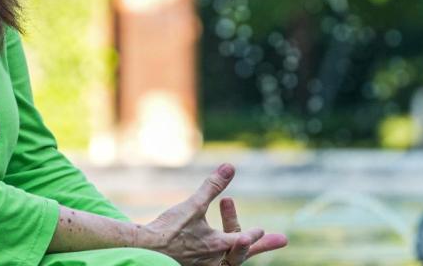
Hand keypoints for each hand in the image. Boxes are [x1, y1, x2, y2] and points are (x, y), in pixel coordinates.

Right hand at [136, 163, 286, 265]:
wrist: (145, 248)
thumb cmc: (170, 228)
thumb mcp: (193, 205)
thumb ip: (212, 187)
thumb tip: (230, 167)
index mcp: (217, 245)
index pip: (241, 239)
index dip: (253, 235)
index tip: (262, 231)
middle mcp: (214, 260)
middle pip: (241, 255)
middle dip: (258, 246)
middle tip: (276, 239)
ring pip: (228, 261)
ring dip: (238, 251)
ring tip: (242, 241)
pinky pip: (213, 264)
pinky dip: (220, 258)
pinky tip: (218, 254)